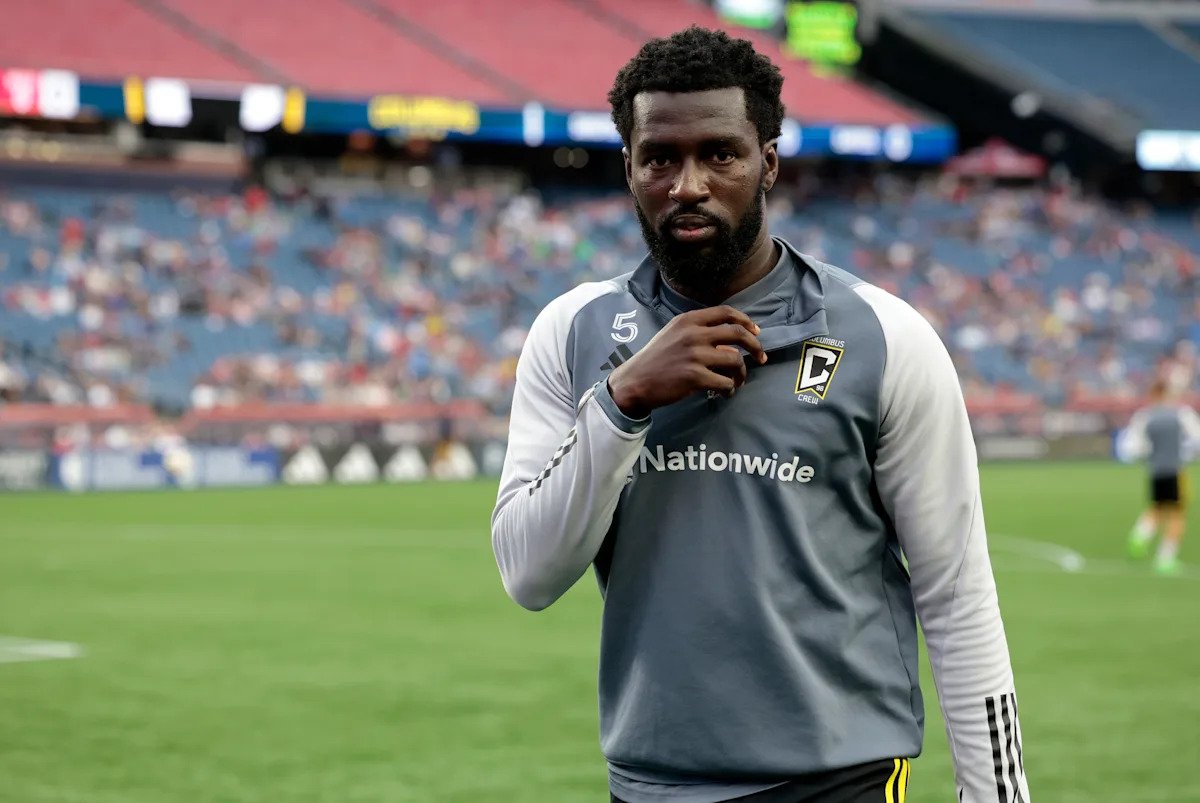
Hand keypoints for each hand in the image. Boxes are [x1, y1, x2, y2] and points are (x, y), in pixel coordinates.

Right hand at [607, 305, 767, 418]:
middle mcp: (693, 334)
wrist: (634, 381)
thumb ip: (700, 334)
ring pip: (735, 360)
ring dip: (741, 373)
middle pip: (738, 334)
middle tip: (762, 357)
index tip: (756, 332)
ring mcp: (695, 355)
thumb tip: (730, 346)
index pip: (726, 312)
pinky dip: (730, 389)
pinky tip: (725, 392)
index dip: (746, 321)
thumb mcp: (673, 336)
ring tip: (737, 381)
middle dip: (756, 346)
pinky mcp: (695, 377)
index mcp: (688, 320)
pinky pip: (725, 382)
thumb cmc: (655, 359)